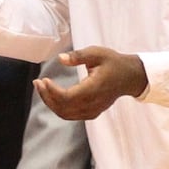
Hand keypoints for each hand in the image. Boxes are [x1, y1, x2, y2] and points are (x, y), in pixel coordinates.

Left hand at [33, 46, 147, 120]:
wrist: (130, 77)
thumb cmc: (114, 63)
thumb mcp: (97, 53)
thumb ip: (78, 56)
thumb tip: (60, 58)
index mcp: (93, 89)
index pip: (67, 97)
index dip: (52, 92)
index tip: (43, 80)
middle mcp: (92, 103)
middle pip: (63, 108)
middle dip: (46, 96)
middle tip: (38, 83)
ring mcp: (93, 110)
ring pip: (65, 114)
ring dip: (51, 103)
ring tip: (42, 88)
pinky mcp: (92, 113)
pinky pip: (71, 115)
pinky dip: (59, 108)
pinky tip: (52, 96)